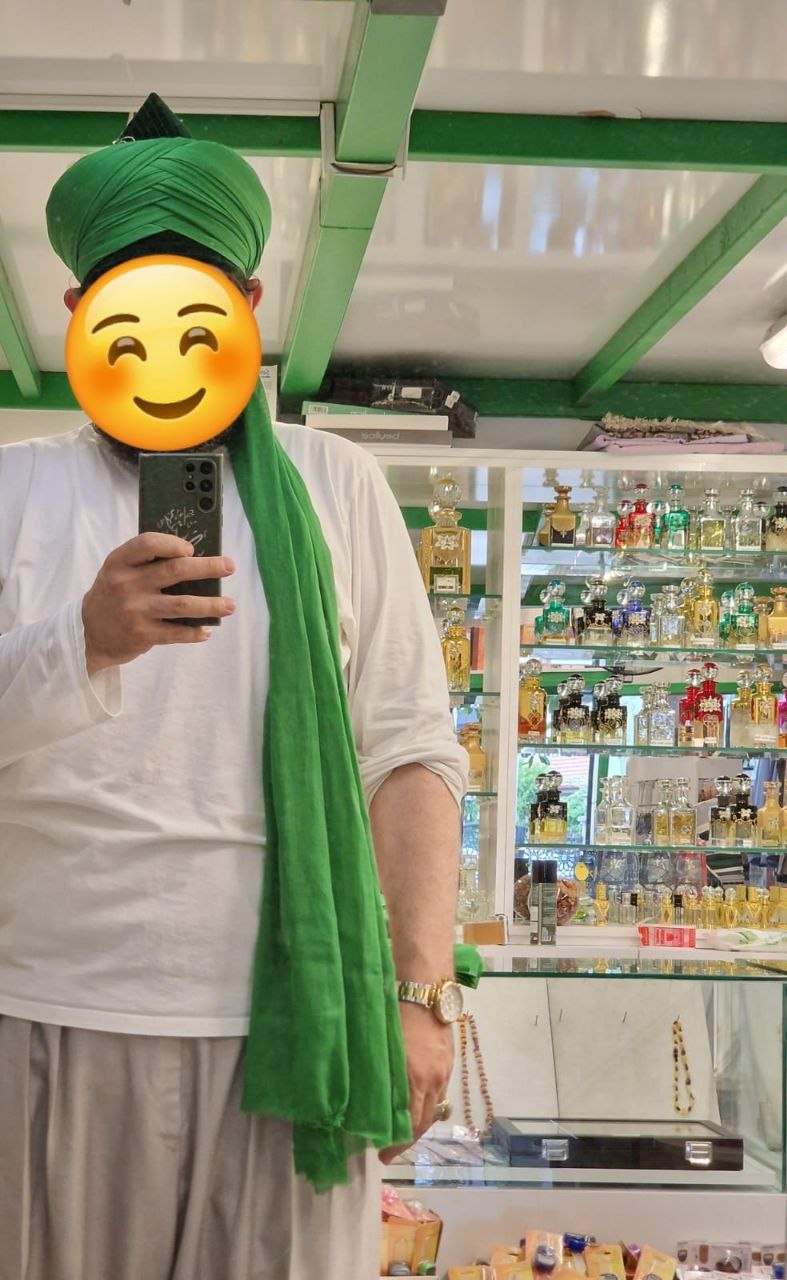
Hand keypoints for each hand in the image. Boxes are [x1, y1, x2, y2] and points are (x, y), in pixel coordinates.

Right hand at [81, 532, 235, 675]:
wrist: (88, 634)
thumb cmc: (113, 595)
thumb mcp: (118, 571)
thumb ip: (146, 562)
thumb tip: (195, 557)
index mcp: (119, 562)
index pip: (148, 543)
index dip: (174, 543)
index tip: (192, 549)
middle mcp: (126, 584)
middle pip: (175, 571)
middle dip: (208, 567)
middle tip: (229, 566)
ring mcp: (135, 611)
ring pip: (182, 605)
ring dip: (211, 605)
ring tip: (231, 605)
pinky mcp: (142, 635)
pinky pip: (177, 633)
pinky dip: (195, 632)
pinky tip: (208, 629)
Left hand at [379, 1002, 454, 1164]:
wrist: (425, 985)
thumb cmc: (394, 1010)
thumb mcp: (381, 1046)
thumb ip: (379, 1076)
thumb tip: (367, 1101)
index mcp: (414, 1077)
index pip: (409, 1124)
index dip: (396, 1144)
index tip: (382, 1155)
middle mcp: (433, 1079)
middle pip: (424, 1122)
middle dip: (407, 1139)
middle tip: (389, 1150)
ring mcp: (444, 1070)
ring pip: (434, 1108)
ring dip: (419, 1123)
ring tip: (402, 1131)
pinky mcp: (449, 1061)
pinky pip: (440, 1093)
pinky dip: (428, 1105)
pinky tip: (416, 1105)